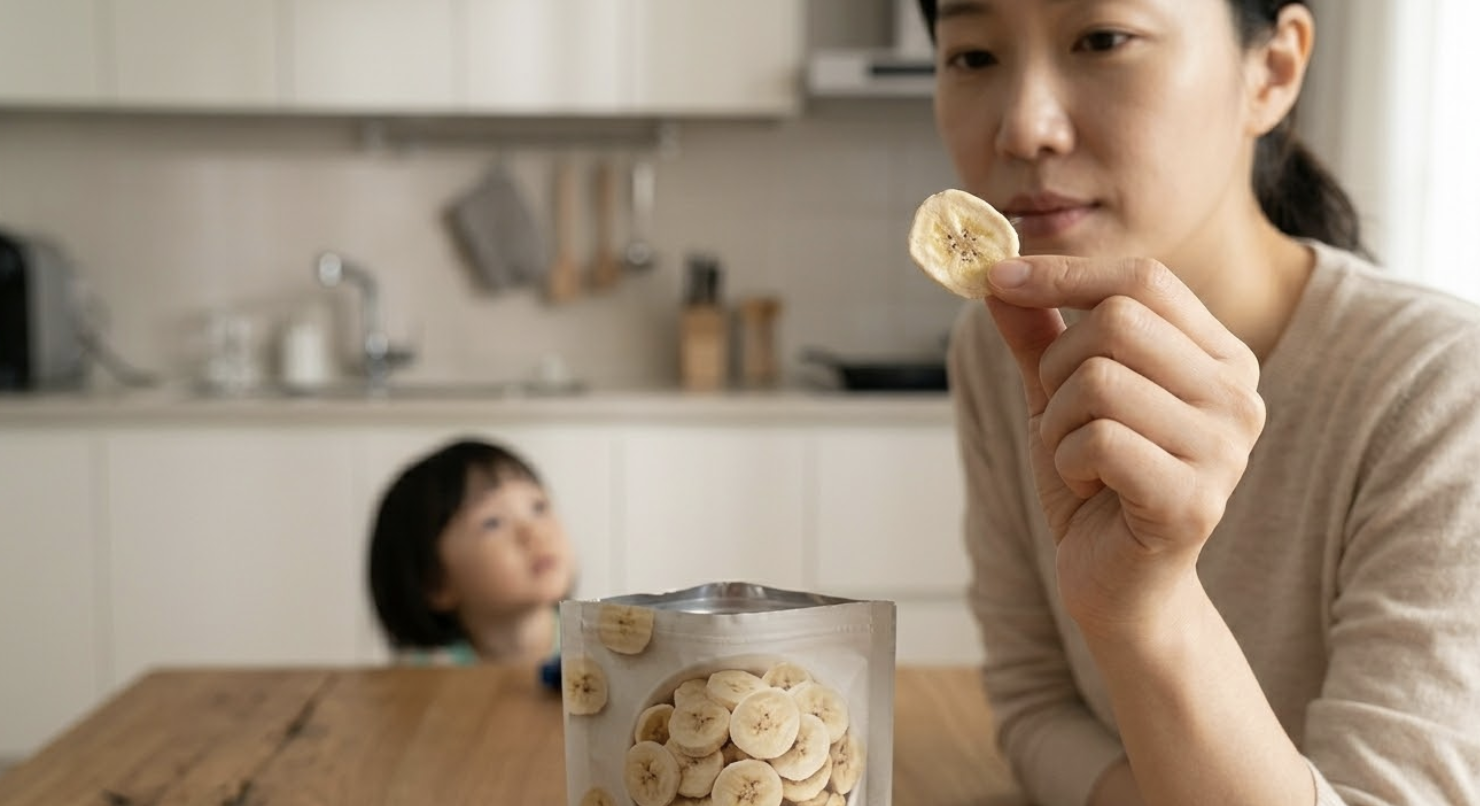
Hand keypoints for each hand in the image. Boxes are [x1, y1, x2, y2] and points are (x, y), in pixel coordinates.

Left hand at [984, 256, 1264, 634]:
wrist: (1117, 585)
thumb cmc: (1096, 484)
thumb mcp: (1060, 396)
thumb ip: (1038, 334)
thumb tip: (998, 272)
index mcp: (1220, 357)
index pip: (1144, 279)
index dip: (1064, 273)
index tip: (998, 277)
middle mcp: (1238, 395)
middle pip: (1117, 322)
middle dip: (1057, 366)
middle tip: (1060, 415)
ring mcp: (1225, 449)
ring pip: (1099, 381)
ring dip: (1058, 423)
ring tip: (1078, 460)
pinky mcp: (1194, 500)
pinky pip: (1097, 441)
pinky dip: (1066, 463)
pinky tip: (1088, 490)